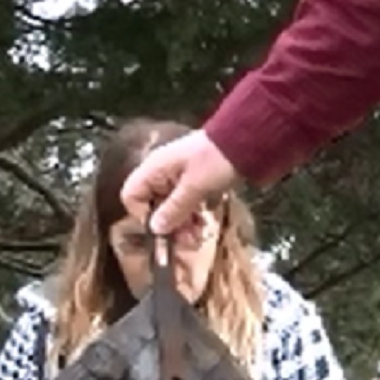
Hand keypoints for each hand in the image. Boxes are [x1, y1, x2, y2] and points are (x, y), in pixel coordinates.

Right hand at [120, 129, 238, 235]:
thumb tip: (155, 229)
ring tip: (199, 235)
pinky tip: (205, 224)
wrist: (248, 140)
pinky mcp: (194, 183)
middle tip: (189, 240)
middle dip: (170, 226)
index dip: (143, 215)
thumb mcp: (195, 187)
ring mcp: (178, 178)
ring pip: (170, 210)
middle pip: (153, 207)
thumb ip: (174, 209)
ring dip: (182, 226)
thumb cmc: (218, 159)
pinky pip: (185, 206)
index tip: (163, 228)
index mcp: (155, 168)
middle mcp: (162, 173)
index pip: (132, 195)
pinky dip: (192, 217)